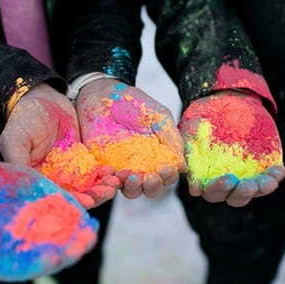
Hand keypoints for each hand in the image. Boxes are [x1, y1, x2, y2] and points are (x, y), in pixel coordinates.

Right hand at [0, 83, 118, 207]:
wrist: (44, 99)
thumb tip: (24, 186)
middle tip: (108, 191)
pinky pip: (97, 173)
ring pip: (89, 187)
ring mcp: (70, 173)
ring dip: (103, 188)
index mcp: (38, 181)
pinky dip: (106, 175)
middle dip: (94, 196)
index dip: (73, 201)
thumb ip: (17, 161)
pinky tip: (114, 172)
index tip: (89, 201)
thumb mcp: (14, 138)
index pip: (57, 197)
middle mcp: (54, 181)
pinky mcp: (84, 162)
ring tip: (115, 182)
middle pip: (77, 196)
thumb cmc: (24, 119)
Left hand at [76, 79, 185, 198]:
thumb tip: (182, 167)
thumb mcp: (159, 117)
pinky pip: (107, 180)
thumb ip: (172, 139)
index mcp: (159, 158)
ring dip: (133, 188)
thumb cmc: (137, 104)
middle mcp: (142, 168)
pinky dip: (110, 181)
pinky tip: (113, 172)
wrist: (106, 93)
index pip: (166, 176)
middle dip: (152, 187)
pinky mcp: (102, 166)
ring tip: (132, 177)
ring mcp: (121, 168)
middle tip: (149, 178)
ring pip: (129, 189)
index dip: (167, 176)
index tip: (165, 169)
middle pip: (149, 188)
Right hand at [179, 90, 284, 206]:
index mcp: (207, 178)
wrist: (225, 103)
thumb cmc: (202, 120)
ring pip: (255, 191)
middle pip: (234, 197)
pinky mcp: (262, 167)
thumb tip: (195, 189)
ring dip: (261, 188)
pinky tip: (279, 170)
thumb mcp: (190, 133)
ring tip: (269, 181)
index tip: (226, 179)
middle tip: (247, 184)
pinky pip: (270, 177)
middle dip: (241, 193)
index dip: (218, 189)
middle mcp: (227, 183)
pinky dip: (275, 175)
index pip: (212, 193)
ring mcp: (246, 176)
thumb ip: (189, 157)